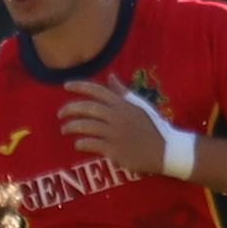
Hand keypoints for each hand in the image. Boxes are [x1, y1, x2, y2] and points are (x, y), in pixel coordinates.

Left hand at [57, 82, 173, 176]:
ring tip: (64, 129)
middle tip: (60, 113)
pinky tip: (78, 143)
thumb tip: (110, 76)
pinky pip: (92, 144)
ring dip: (72, 126)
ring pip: (86, 126)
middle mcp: (118, 116)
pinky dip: (82, 143)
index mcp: (123, 104)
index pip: (98, 90)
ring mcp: (116, 134)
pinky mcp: (115, 150)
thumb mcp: (140, 105)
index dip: (80, 86)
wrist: (166, 150)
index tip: (66, 85)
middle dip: (70, 108)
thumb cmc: (152, 127)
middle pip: (88, 108)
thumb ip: (123, 92)